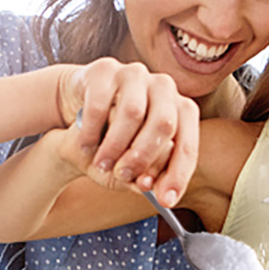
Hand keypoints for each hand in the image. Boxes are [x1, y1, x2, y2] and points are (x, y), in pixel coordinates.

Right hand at [57, 58, 200, 204]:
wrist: (81, 104)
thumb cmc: (114, 135)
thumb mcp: (132, 159)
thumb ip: (144, 174)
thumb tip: (148, 187)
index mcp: (181, 110)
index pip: (187, 145)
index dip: (178, 174)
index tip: (165, 199)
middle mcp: (164, 87)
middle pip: (164, 124)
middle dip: (143, 158)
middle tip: (122, 176)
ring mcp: (135, 74)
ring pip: (131, 113)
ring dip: (114, 146)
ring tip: (100, 164)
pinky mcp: (105, 70)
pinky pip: (100, 104)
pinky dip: (92, 131)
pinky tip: (86, 145)